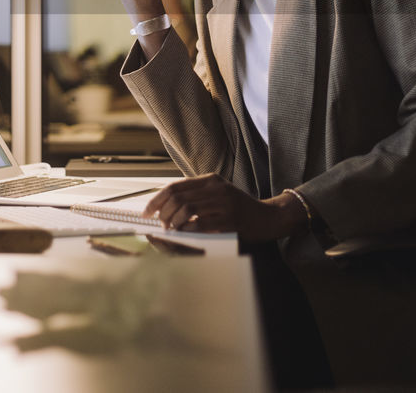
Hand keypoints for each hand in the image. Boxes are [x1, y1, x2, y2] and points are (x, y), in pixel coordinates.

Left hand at [140, 173, 307, 242]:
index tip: (146, 212)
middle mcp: (216, 188)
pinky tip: (185, 235)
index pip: (175, 186)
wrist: (269, 217)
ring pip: (186, 208)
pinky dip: (188, 230)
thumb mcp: (219, 194)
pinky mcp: (229, 219)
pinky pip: (200, 224)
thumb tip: (167, 206)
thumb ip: (198, 195)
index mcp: (211, 180)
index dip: (157, 199)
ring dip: (174, 222)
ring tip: (171, 231)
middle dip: (163, 213)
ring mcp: (223, 202)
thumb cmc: (241, 209)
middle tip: (161, 225)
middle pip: (178, 197)